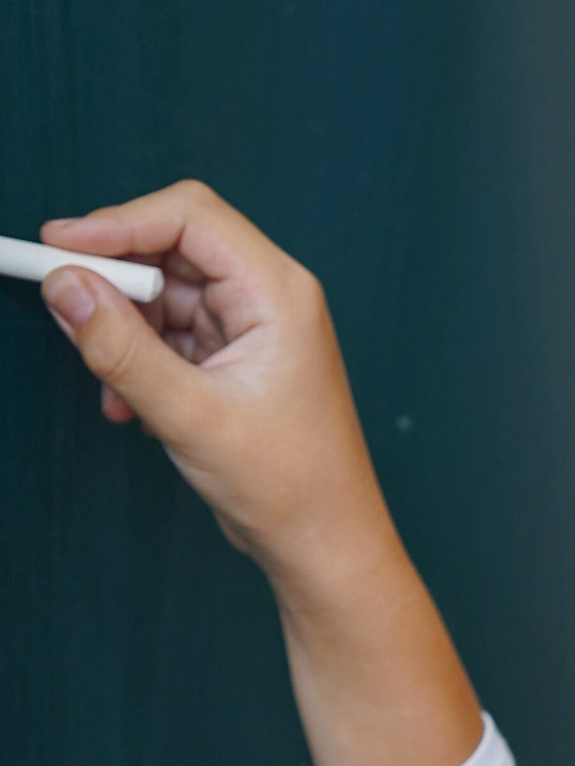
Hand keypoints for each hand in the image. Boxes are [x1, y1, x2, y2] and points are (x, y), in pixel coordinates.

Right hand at [40, 180, 479, 765]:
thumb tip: (67, 287)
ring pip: (166, 297)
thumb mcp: (190, 415)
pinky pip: (172, 336)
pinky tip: (134, 409)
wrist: (325, 548)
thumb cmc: (289, 486)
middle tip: (67, 308)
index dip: (118, 223)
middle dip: (118, 280)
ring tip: (116, 388)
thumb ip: (121, 348)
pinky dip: (141, 362)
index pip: (190, 218)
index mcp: (278, 293)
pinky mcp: (236, 361)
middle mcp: (270, 299)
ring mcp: (253, 329)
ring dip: (126, 333)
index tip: (58, 248)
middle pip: (174, 249)